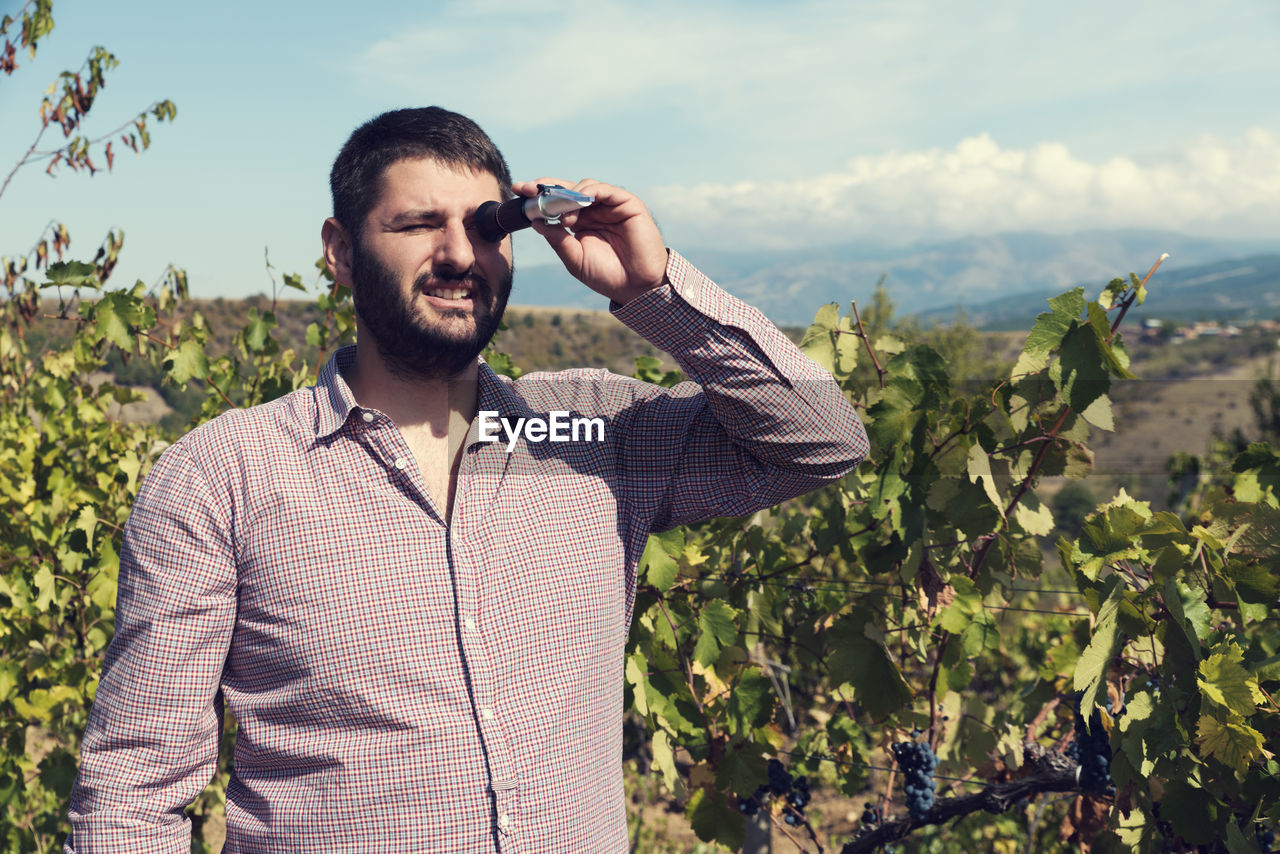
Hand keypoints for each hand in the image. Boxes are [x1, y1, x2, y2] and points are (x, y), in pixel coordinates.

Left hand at [513, 178, 667, 304]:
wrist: (637, 286)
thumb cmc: (607, 275)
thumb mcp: (575, 258)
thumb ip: (557, 239)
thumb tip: (536, 221)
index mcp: (582, 222)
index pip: (557, 202)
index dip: (539, 194)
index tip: (518, 191)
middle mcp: (595, 211)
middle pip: (567, 190)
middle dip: (546, 187)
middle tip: (527, 188)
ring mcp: (611, 206)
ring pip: (585, 187)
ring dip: (568, 196)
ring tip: (562, 215)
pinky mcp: (628, 204)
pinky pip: (605, 190)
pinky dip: (589, 192)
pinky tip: (579, 203)